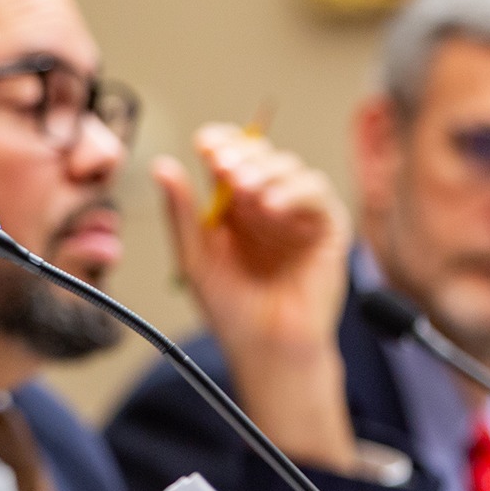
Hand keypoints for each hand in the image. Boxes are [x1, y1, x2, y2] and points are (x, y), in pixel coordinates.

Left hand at [154, 125, 356, 471]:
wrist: (266, 347)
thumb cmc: (232, 308)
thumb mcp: (195, 256)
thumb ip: (182, 212)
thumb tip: (163, 167)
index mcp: (233, 205)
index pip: (229, 158)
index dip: (220, 143)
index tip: (205, 144)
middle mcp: (266, 203)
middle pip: (260, 156)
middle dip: (240, 154)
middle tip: (222, 165)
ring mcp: (297, 213)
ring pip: (290, 168)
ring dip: (266, 171)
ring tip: (244, 189)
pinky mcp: (326, 228)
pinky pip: (317, 195)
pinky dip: (295, 193)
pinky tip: (272, 206)